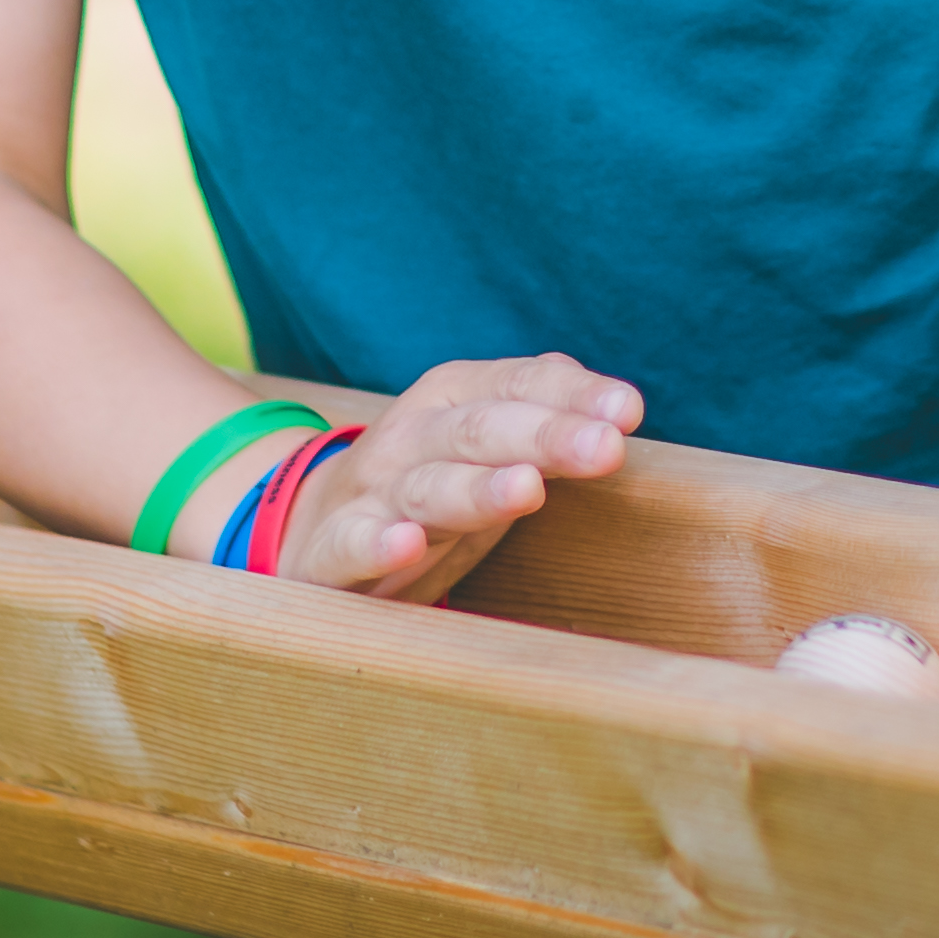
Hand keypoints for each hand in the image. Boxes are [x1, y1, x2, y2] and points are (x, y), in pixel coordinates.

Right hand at [274, 355, 637, 604]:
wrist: (310, 531)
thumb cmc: (425, 484)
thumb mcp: (483, 442)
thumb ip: (542, 415)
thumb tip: (612, 399)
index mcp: (452, 399)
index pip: (518, 385)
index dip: (573, 396)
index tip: (628, 410)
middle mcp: (412, 438)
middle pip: (482, 432)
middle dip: (546, 437)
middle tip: (605, 448)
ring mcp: (371, 494)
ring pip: (428, 489)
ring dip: (477, 488)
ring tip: (526, 488)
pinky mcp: (333, 552)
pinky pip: (352, 546)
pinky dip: (376, 546)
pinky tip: (404, 545)